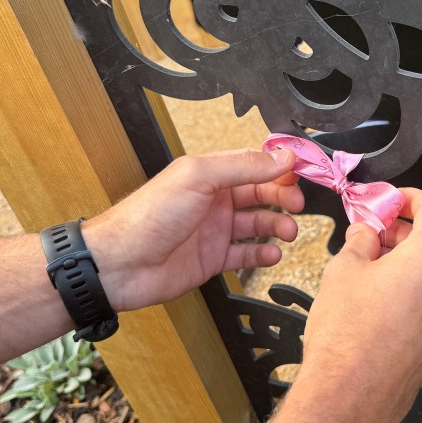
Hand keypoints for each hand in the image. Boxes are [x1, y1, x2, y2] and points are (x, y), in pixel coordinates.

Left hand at [83, 149, 303, 311]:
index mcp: (209, 173)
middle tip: (297, 204)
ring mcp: (213, 230)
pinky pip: (246, 254)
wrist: (120, 264)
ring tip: (287, 231)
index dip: (279, 167)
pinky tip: (271, 255)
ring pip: (257, 223)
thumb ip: (243, 166)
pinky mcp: (212, 258)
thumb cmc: (147, 217)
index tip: (301, 172)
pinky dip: (263, 254)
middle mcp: (213, 199)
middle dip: (283, 196)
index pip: (254, 163)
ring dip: (277, 225)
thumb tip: (280, 157)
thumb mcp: (198, 178)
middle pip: (261, 192)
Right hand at [266, 189, 421, 422]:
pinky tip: (374, 295)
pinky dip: (407, 288)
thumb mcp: (344, 270)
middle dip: (401, 231)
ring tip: (365, 264)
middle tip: (370, 230)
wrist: (348, 396)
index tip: (391, 199)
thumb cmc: (347, 338)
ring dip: (403, 260)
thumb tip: (366, 232)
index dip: (411, 197)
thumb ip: (361, 240)